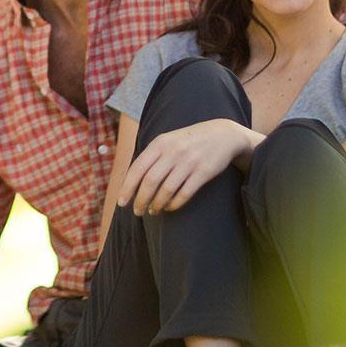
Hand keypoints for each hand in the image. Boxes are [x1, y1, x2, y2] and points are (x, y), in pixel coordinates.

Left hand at [119, 119, 254, 215]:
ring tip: (153, 211)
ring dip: (157, 204)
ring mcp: (189, 162)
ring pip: (166, 190)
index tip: (122, 202)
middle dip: (141, 200)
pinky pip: (184, 193)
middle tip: (138, 212)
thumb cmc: (189, 141)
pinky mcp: (203, 172)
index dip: (127, 187)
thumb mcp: (168, 141)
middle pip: (150, 181)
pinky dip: (174, 204)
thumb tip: (130, 180)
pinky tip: (169, 208)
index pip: (137, 168)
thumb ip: (151, 156)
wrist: (223, 135)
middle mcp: (173, 152)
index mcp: (160, 143)